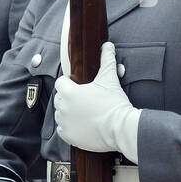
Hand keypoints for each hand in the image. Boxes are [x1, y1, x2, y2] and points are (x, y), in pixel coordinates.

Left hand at [54, 42, 140, 161]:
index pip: (60, 82)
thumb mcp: (110, 79)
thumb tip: (107, 45)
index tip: (78, 85)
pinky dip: (69, 126)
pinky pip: (62, 129)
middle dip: (68, 97)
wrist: (121, 127)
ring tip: (83, 111)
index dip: (69, 82)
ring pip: (60, 114)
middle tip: (83, 98)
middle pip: (59, 98)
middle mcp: (63, 108)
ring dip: (68, 112)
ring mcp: (64, 123)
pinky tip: (80, 123)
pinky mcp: (68, 136)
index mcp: (69, 93)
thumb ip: (106, 61)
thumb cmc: (114, 103)